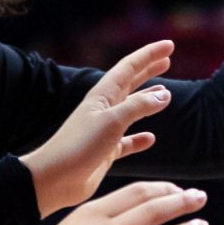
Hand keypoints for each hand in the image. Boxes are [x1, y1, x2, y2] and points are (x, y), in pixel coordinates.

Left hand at [24, 38, 174, 215]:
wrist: (54, 179)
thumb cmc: (79, 147)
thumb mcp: (112, 121)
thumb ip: (138, 107)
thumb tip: (164, 94)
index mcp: (102, 96)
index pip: (129, 67)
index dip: (149, 55)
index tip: (169, 45)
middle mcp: (103, 109)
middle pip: (130, 83)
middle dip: (148, 70)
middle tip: (167, 60)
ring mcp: (104, 130)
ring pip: (131, 110)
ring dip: (147, 101)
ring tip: (165, 95)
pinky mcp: (105, 151)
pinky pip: (127, 141)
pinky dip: (139, 139)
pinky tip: (150, 139)